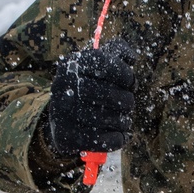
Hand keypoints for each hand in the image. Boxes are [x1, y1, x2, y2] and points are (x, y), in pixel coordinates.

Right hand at [45, 38, 135, 156]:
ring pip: (113, 119)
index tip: (131, 83)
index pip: (105, 63)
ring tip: (120, 118)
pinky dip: (119, 138)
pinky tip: (116, 133)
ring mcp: (62, 113)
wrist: (62, 119)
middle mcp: (62, 86)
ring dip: (124, 120)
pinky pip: (108, 140)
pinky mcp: (67, 137)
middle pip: (112, 95)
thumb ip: (118, 52)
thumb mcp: (98, 64)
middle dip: (127, 101)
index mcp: (71, 64)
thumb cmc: (89, 87)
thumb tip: (131, 57)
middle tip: (127, 104)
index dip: (126, 75)